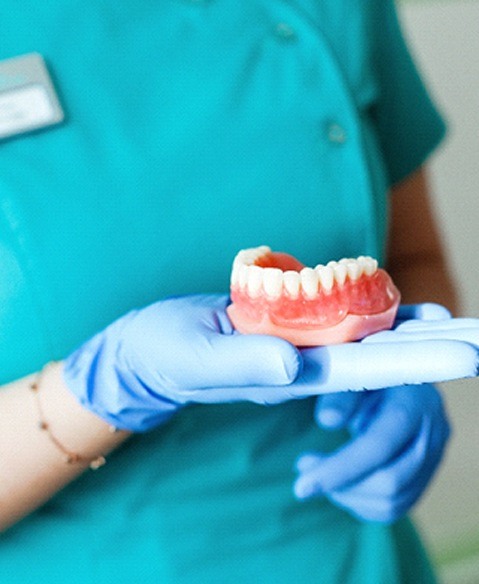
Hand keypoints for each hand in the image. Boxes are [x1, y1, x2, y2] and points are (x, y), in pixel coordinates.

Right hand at [64, 297, 478, 431]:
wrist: (149, 349)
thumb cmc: (166, 355)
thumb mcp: (196, 359)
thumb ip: (243, 362)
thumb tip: (296, 366)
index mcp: (284, 377)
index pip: (360, 372)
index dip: (411, 362)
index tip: (461, 356)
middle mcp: (300, 365)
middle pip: (373, 359)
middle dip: (425, 349)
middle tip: (476, 338)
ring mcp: (293, 347)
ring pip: (360, 340)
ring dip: (407, 333)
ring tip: (452, 322)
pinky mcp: (284, 328)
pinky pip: (333, 320)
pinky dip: (367, 311)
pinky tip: (394, 303)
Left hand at [293, 383, 449, 522]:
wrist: (392, 372)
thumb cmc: (366, 366)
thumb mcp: (351, 369)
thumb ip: (340, 393)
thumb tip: (327, 420)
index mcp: (415, 400)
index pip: (380, 445)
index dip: (341, 468)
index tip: (303, 485)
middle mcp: (433, 430)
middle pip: (390, 480)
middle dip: (339, 484)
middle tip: (302, 471)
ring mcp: (434, 456)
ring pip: (392, 501)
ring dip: (346, 494)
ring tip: (316, 471)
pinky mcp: (426, 474)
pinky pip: (394, 506)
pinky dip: (359, 502)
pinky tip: (338, 481)